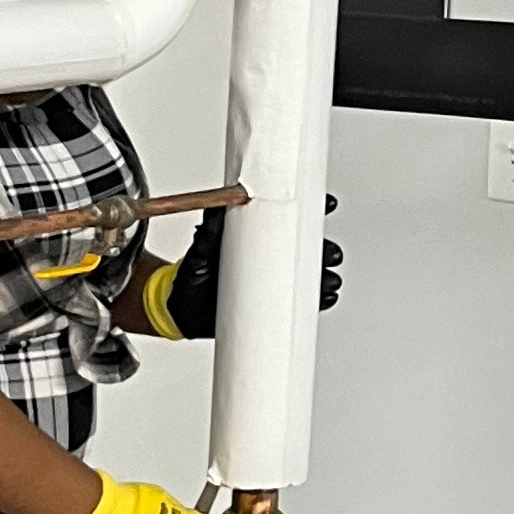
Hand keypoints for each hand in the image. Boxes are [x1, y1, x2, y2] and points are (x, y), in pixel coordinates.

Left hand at [142, 198, 343, 340]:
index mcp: (257, 235)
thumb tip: (218, 208)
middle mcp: (270, 256)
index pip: (290, 217)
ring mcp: (274, 280)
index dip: (312, 209)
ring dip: (324, 277)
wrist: (183, 309)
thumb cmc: (193, 274)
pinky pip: (302, 301)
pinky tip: (327, 298)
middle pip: (308, 249)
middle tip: (330, 253)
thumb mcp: (201, 249)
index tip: (327, 204)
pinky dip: (318, 300)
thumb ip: (210, 230)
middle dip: (325, 250)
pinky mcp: (274, 303)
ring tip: (330, 281)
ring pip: (310, 276)